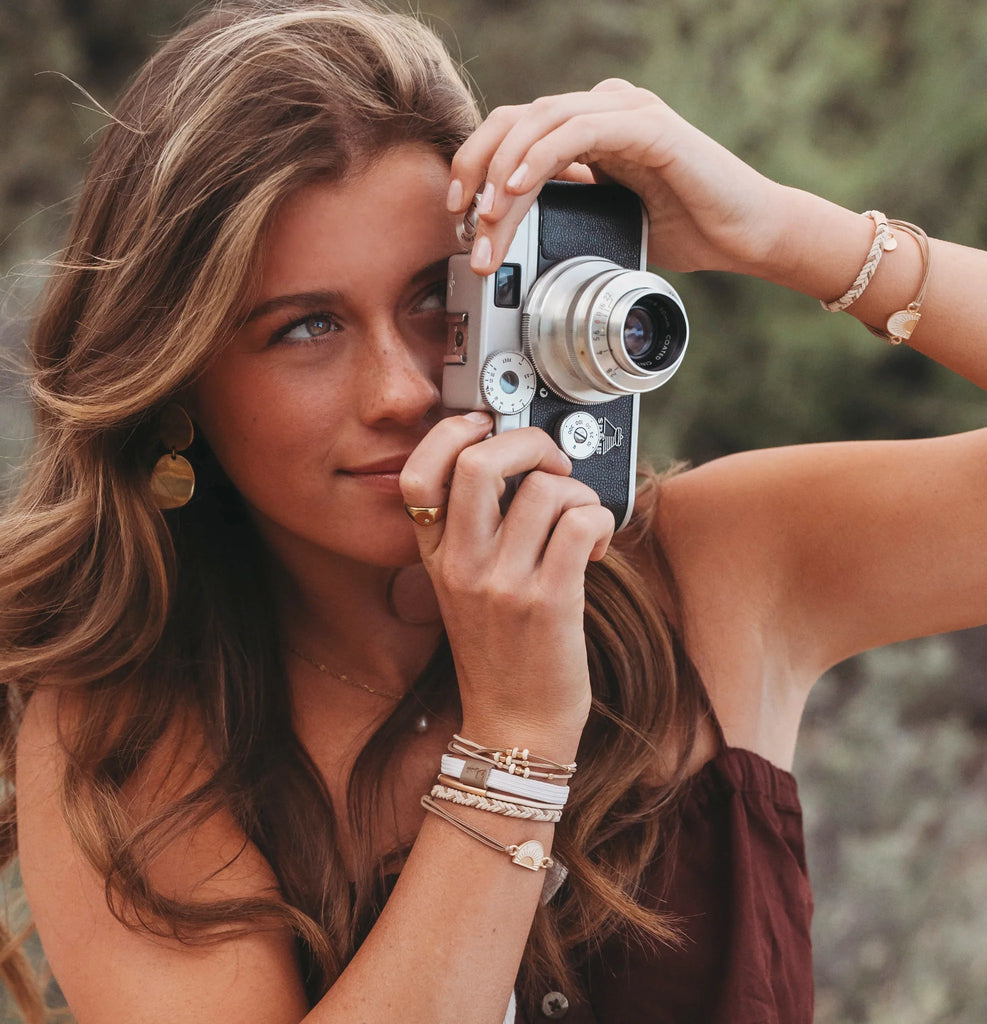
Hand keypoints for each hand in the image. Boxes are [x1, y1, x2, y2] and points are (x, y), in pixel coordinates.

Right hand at [400, 414, 613, 759]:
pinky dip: (600, 521)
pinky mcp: (549, 601)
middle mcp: (462, 565)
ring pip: (544, 489)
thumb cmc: (500, 653)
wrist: (516, 725)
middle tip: (551, 464)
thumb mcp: (463, 589)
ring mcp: (503, 584)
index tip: (487, 427)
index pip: (418, 474)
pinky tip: (594, 547)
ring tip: (580, 521)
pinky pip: (581, 522)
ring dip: (577, 492)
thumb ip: (473, 532)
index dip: (453, 434)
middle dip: (528, 442)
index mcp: (437, 556)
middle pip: (479, 462)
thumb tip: (518, 468)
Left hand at [448, 79, 785, 278]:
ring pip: (541, 121)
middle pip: (517, 119)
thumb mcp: (605, 222)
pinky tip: (519, 186)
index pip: (517, 132)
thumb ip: (565, 209)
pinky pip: (580, 130)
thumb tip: (511, 225)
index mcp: (592, 129)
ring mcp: (627, 111)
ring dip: (503, 170)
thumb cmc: (686, 229)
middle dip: (477, 168)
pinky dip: (543, 156)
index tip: (457, 212)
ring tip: (485, 215)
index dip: (477, 165)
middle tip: (460, 218)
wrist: (746, 234)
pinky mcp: (649, 126)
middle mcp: (605, 110)